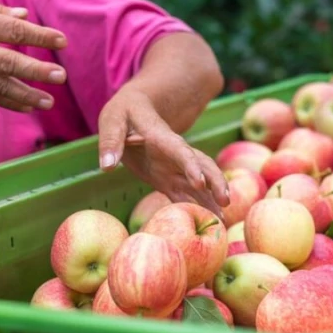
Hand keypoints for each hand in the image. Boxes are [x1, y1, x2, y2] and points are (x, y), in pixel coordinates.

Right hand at [0, 0, 67, 111]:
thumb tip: (24, 16)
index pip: (12, 31)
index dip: (39, 36)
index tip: (61, 41)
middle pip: (9, 63)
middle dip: (36, 71)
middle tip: (60, 76)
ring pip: (1, 86)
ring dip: (27, 95)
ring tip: (49, 102)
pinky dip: (9, 103)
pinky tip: (28, 107)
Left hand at [98, 85, 229, 217]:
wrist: (135, 111)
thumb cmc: (124, 112)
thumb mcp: (113, 119)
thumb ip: (111, 141)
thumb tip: (106, 166)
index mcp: (163, 138)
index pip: (182, 152)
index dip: (192, 167)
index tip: (200, 184)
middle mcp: (176, 154)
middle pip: (203, 166)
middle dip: (215, 183)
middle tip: (225, 202)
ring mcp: (175, 168)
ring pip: (200, 183)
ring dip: (212, 199)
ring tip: (224, 220)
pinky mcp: (169, 180)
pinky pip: (186, 195)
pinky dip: (198, 207)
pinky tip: (212, 221)